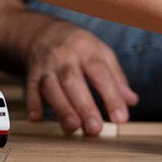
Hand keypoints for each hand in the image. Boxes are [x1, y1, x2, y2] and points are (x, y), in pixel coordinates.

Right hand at [25, 20, 137, 135]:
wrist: (42, 32)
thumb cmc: (77, 46)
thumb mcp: (100, 52)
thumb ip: (116, 77)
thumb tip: (131, 101)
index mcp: (86, 49)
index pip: (101, 73)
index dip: (111, 97)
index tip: (120, 118)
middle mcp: (64, 56)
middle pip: (73, 81)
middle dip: (84, 106)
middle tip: (95, 128)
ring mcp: (45, 66)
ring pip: (51, 87)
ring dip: (61, 108)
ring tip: (73, 128)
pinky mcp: (31, 75)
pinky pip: (30, 89)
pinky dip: (33, 104)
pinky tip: (37, 118)